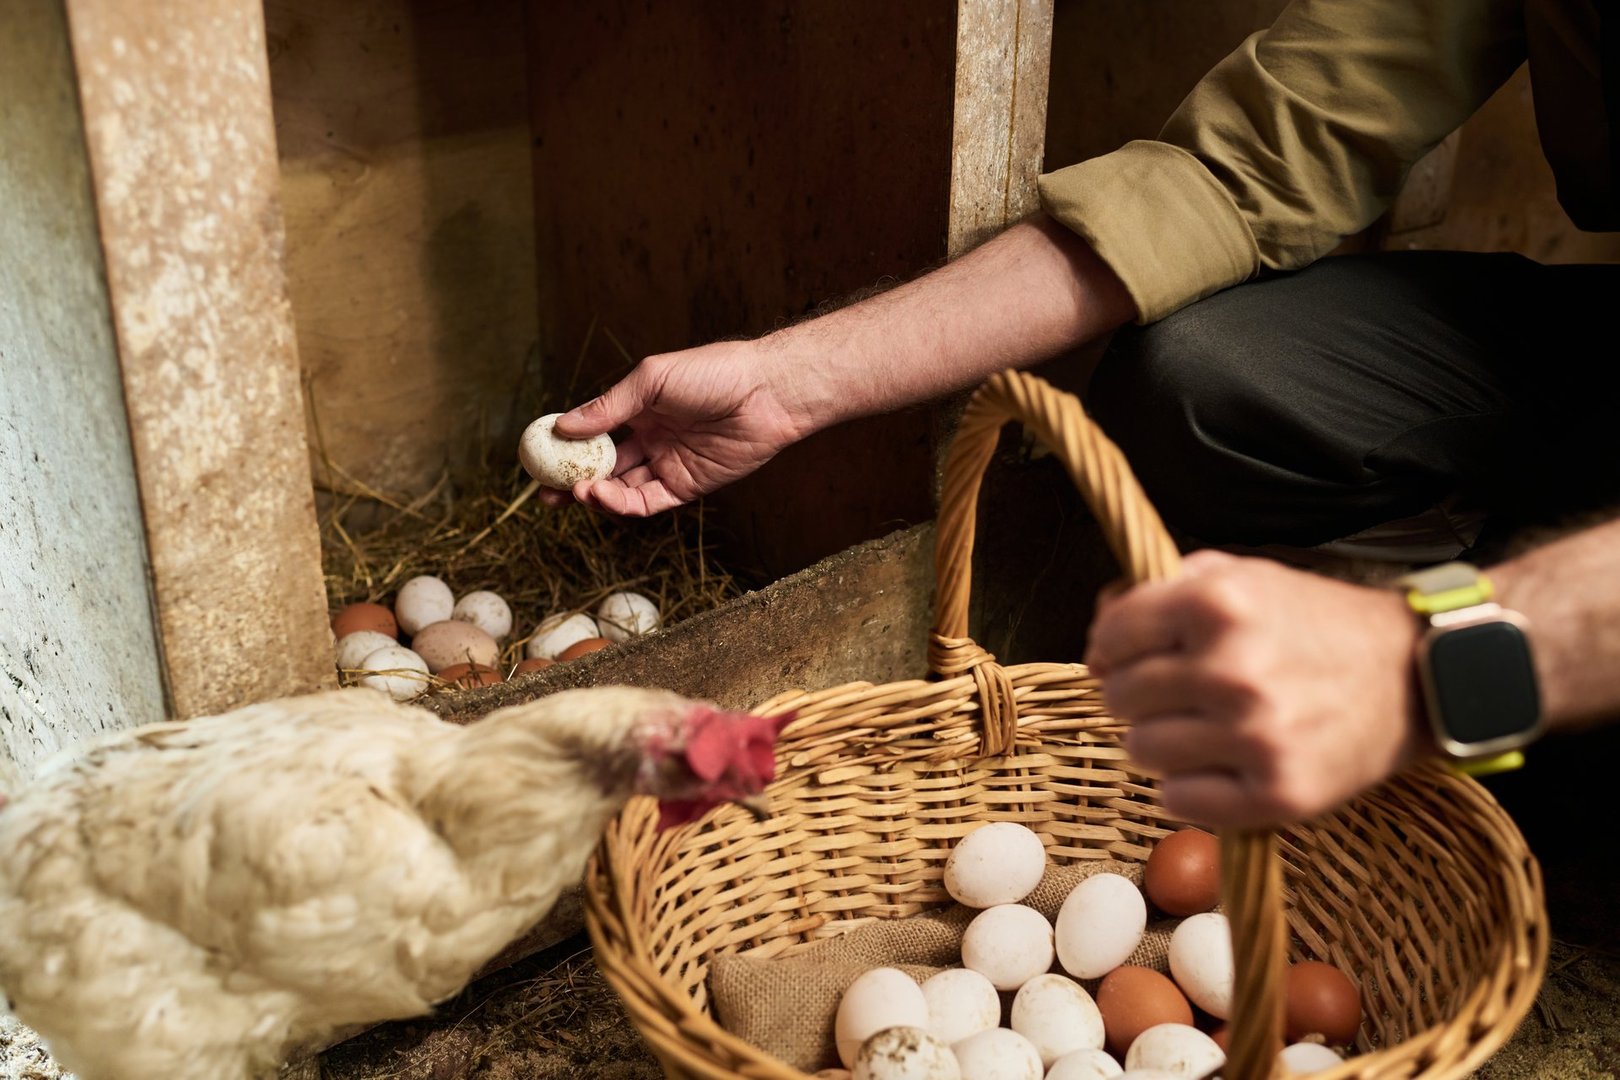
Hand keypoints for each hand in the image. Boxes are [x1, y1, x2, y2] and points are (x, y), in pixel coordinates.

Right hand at [543, 340, 819, 515]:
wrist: (766, 393)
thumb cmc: (713, 373)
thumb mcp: (652, 381)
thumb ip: (609, 407)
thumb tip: (563, 426)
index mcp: (639, 408)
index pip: (594, 432)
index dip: (567, 446)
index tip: (539, 456)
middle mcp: (651, 438)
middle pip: (603, 467)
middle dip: (573, 481)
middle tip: (544, 493)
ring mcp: (668, 463)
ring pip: (622, 488)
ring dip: (596, 495)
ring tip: (576, 493)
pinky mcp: (687, 487)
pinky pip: (648, 502)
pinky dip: (623, 504)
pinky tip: (603, 496)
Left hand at [1084, 551, 1425, 828]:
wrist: (1413, 676)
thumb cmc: (1318, 624)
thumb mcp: (1242, 578)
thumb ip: (1162, 590)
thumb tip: (1099, 622)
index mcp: (1218, 604)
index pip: (1112, 636)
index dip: (1111, 647)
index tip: (1127, 656)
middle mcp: (1233, 669)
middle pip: (1120, 696)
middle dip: (1137, 694)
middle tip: (1177, 693)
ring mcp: (1257, 735)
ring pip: (1141, 750)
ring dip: (1162, 741)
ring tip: (1204, 727)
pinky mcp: (1278, 793)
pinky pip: (1178, 801)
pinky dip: (1189, 787)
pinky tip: (1222, 764)